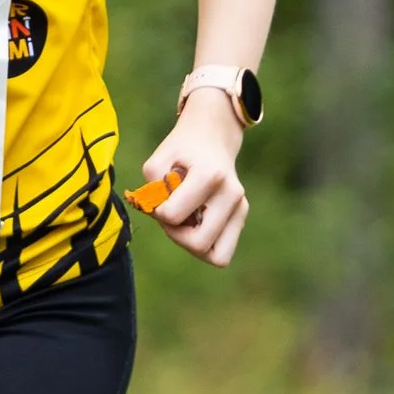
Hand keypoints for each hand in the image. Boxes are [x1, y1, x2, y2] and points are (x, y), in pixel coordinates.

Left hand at [139, 89, 248, 266]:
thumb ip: (151, 191)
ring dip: (192, 244)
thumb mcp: (156, 162)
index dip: (158, 213)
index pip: (174, 216)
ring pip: (217, 256)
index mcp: (210, 176)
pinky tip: (196, 222)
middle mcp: (232, 194)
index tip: (159, 198)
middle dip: (176, 235)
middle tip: (170, 215)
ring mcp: (241, 207)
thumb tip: (162, 220)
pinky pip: (221, 251)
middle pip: (200, 244)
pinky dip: (204, 243)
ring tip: (185, 222)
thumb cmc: (180, 151)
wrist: (211, 137)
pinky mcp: (242, 216)